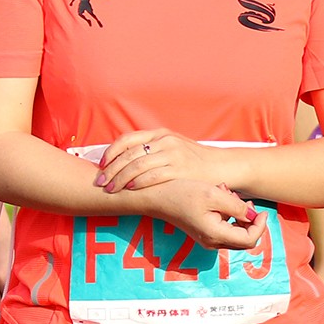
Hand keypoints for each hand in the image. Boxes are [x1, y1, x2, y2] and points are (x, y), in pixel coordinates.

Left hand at [93, 129, 229, 193]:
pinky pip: (153, 175)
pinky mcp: (181, 169)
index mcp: (159, 134)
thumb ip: (151, 149)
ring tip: (110, 189)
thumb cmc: (194, 160)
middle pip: (129, 154)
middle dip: (111, 169)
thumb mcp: (171, 147)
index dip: (110, 152)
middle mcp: (164, 140)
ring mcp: (173, 154)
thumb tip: (123, 159)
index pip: (127, 140)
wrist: (224, 166)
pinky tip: (130, 188)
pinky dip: (139, 182)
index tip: (100, 165)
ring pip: (137, 165)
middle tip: (99, 181)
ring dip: (120, 178)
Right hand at [143, 179, 261, 250]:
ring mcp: (206, 240)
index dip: (260, 226)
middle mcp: (212, 242)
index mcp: (215, 234)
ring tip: (228, 196)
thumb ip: (238, 207)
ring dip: (239, 217)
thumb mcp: (213, 194)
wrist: (154, 197)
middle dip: (250, 221)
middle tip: (244, 202)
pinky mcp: (203, 234)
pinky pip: (225, 231)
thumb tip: (254, 216)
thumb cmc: (181, 193)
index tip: (261, 210)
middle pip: (245, 240)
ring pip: (236, 235)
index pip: (250, 239)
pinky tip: (220, 201)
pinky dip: (229, 217)